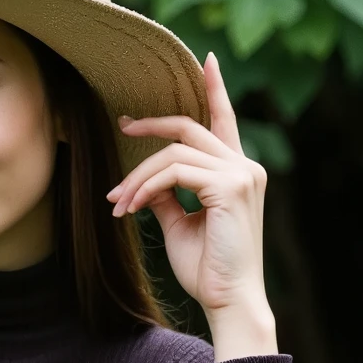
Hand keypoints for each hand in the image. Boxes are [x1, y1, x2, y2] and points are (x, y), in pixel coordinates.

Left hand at [110, 52, 277, 361]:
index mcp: (238, 173)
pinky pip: (175, 171)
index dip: (215, 89)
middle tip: (121, 128)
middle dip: (150, 126)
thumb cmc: (208, 271)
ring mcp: (242, 175)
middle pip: (189, 129)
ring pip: (174, 152)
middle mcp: (246, 167)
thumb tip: (147, 180)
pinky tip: (130, 208)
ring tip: (116, 203)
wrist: (229, 302)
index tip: (207, 60)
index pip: (225, 121)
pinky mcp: (231, 187)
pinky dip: (146, 186)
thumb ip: (169, 196)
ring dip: (137, 176)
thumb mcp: (181, 225)